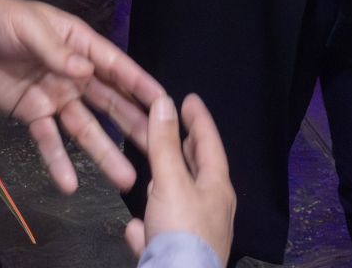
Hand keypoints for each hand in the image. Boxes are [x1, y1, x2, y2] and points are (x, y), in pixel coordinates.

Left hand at [0, 0, 163, 193]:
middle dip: (134, 125)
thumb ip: (57, 51)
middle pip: (109, 102)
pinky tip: (70, 185)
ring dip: (105, 153)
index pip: (116, 67)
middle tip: (159, 149)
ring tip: (127, 178)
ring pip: (86, 129)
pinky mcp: (32, 114)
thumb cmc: (3, 21)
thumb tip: (86, 71)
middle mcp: (74, 74)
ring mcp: (55, 97)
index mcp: (80, 45)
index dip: (140, 85)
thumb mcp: (31, 28)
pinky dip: (58, 162)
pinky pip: (48, 141)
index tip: (165, 104)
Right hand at [126, 94, 235, 262]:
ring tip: (154, 174)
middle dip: (185, 150)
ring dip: (167, 186)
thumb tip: (164, 102)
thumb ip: (164, 144)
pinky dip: (150, 226)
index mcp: (216, 187)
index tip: (190, 99)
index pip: (209, 143)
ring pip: (179, 202)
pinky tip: (135, 228)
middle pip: (198, 172)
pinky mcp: (176, 257)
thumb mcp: (170, 182)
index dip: (199, 119)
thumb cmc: (181, 234)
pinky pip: (161, 234)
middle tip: (177, 129)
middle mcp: (211, 209)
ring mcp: (195, 235)